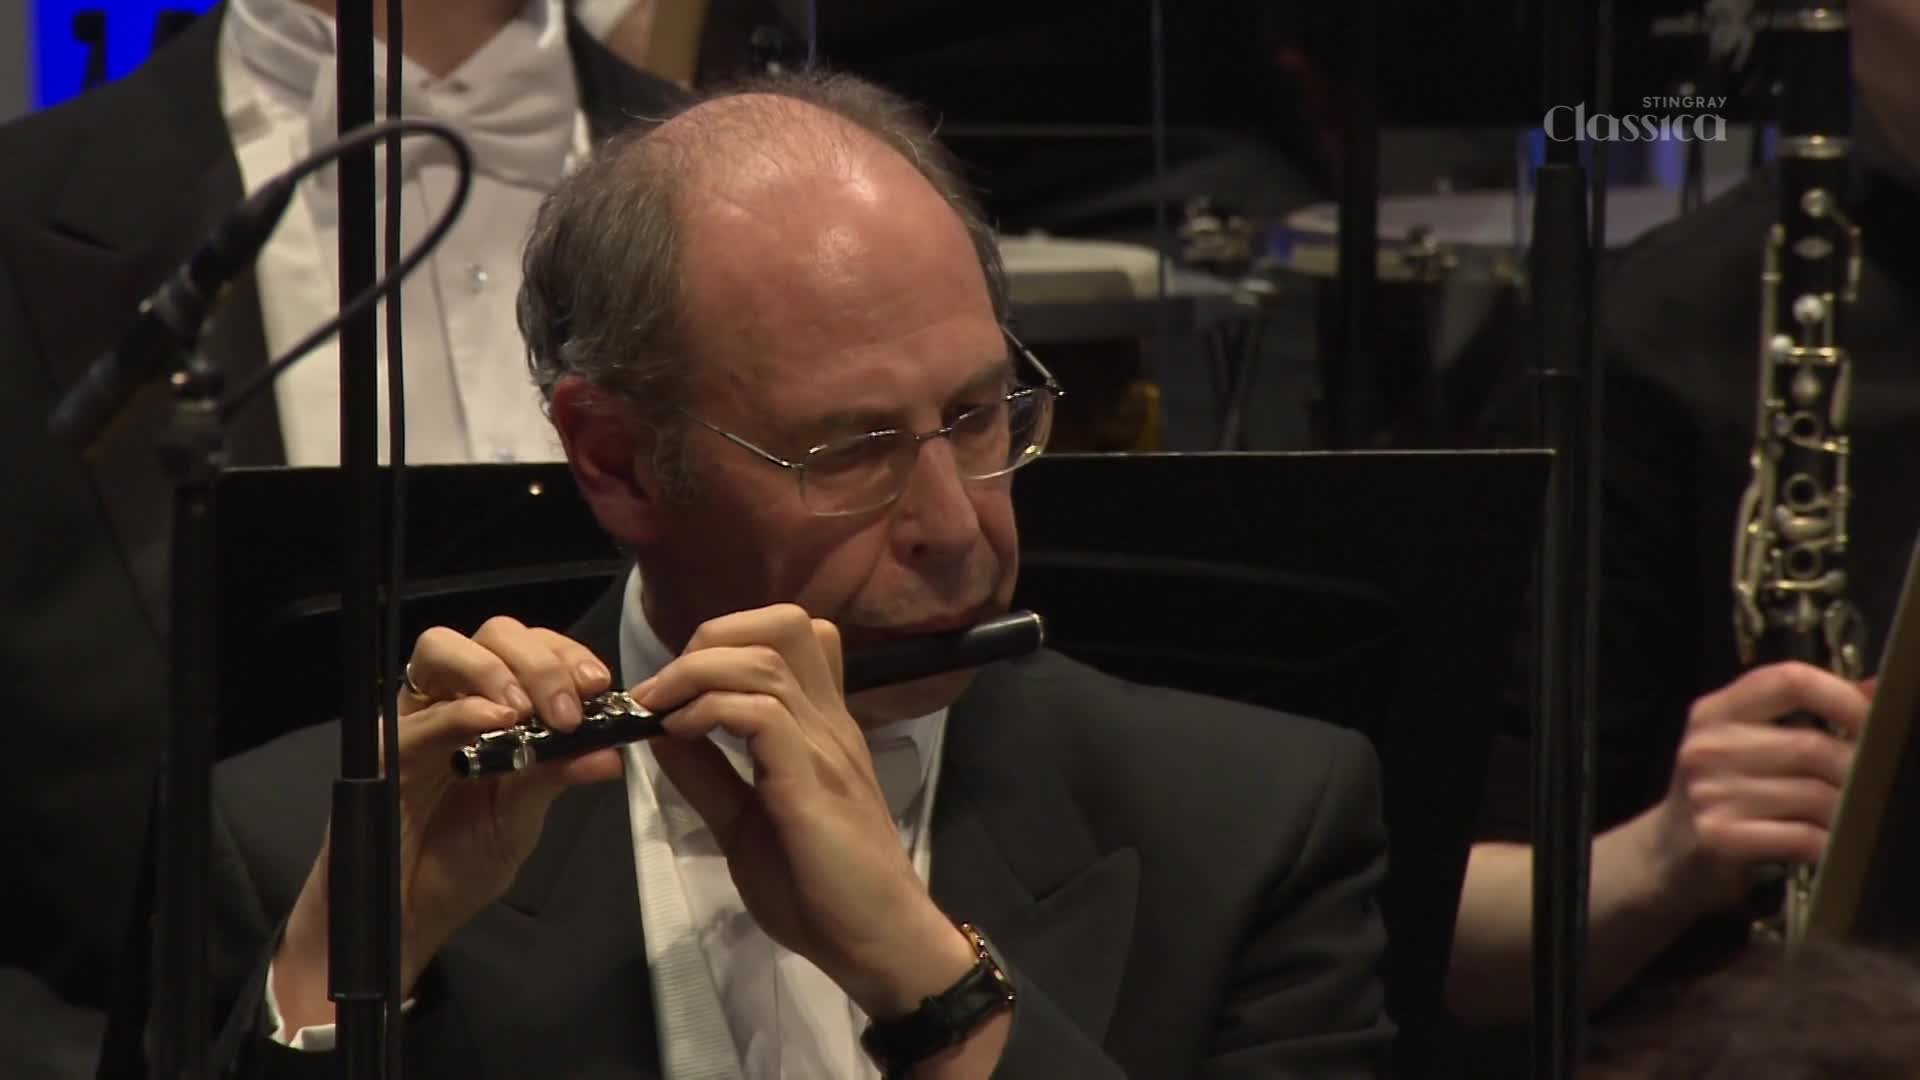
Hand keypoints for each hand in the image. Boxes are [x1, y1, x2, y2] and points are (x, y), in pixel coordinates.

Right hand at [271, 618, 620, 1029]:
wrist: (410, 917)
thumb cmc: (461, 865)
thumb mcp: (523, 817)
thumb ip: (558, 776)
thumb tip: (612, 753)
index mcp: (494, 709)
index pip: (529, 650)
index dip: (564, 655)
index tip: (598, 684)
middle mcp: (453, 702)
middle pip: (491, 635)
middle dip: (538, 660)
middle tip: (567, 709)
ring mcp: (416, 721)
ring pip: (443, 649)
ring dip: (495, 670)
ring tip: (527, 711)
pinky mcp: (383, 752)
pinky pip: (419, 717)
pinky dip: (459, 711)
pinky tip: (494, 721)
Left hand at [637, 604, 976, 1017]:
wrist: (876, 941)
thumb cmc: (820, 891)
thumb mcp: (743, 824)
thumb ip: (708, 776)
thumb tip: (662, 730)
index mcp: (819, 727)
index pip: (794, 637)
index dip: (729, 640)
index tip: (681, 685)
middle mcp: (828, 721)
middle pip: (784, 624)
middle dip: (712, 636)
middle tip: (668, 687)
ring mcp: (825, 744)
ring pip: (765, 658)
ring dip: (697, 671)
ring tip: (660, 709)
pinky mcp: (813, 779)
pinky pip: (761, 712)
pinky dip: (709, 709)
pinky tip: (682, 734)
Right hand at [1653, 661, 1871, 909]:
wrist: (1665, 853)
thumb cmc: (1719, 794)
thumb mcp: (1745, 741)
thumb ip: (1802, 712)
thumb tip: (1876, 689)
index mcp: (1714, 712)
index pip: (1788, 680)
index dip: (1843, 697)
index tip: (1873, 721)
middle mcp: (1707, 747)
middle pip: (1812, 745)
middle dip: (1856, 769)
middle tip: (1871, 784)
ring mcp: (1711, 794)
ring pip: (1815, 795)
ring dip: (1845, 811)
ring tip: (1849, 816)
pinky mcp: (1722, 838)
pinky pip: (1803, 837)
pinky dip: (1829, 843)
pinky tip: (1829, 844)